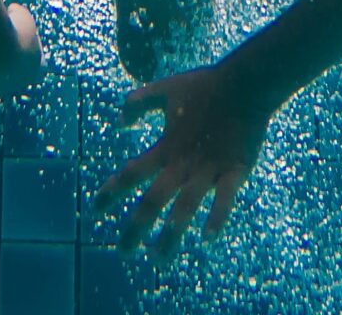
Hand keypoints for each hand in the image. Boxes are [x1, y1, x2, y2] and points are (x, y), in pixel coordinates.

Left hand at [97, 61, 272, 255]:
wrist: (245, 83)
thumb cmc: (204, 86)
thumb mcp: (165, 89)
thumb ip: (138, 102)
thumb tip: (118, 122)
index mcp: (166, 147)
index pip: (132, 173)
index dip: (112, 191)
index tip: (96, 210)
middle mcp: (182, 163)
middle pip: (153, 201)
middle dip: (135, 228)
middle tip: (123, 252)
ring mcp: (208, 169)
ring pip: (185, 208)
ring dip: (171, 235)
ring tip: (158, 259)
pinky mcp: (234, 171)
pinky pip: (224, 200)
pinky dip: (216, 218)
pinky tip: (207, 240)